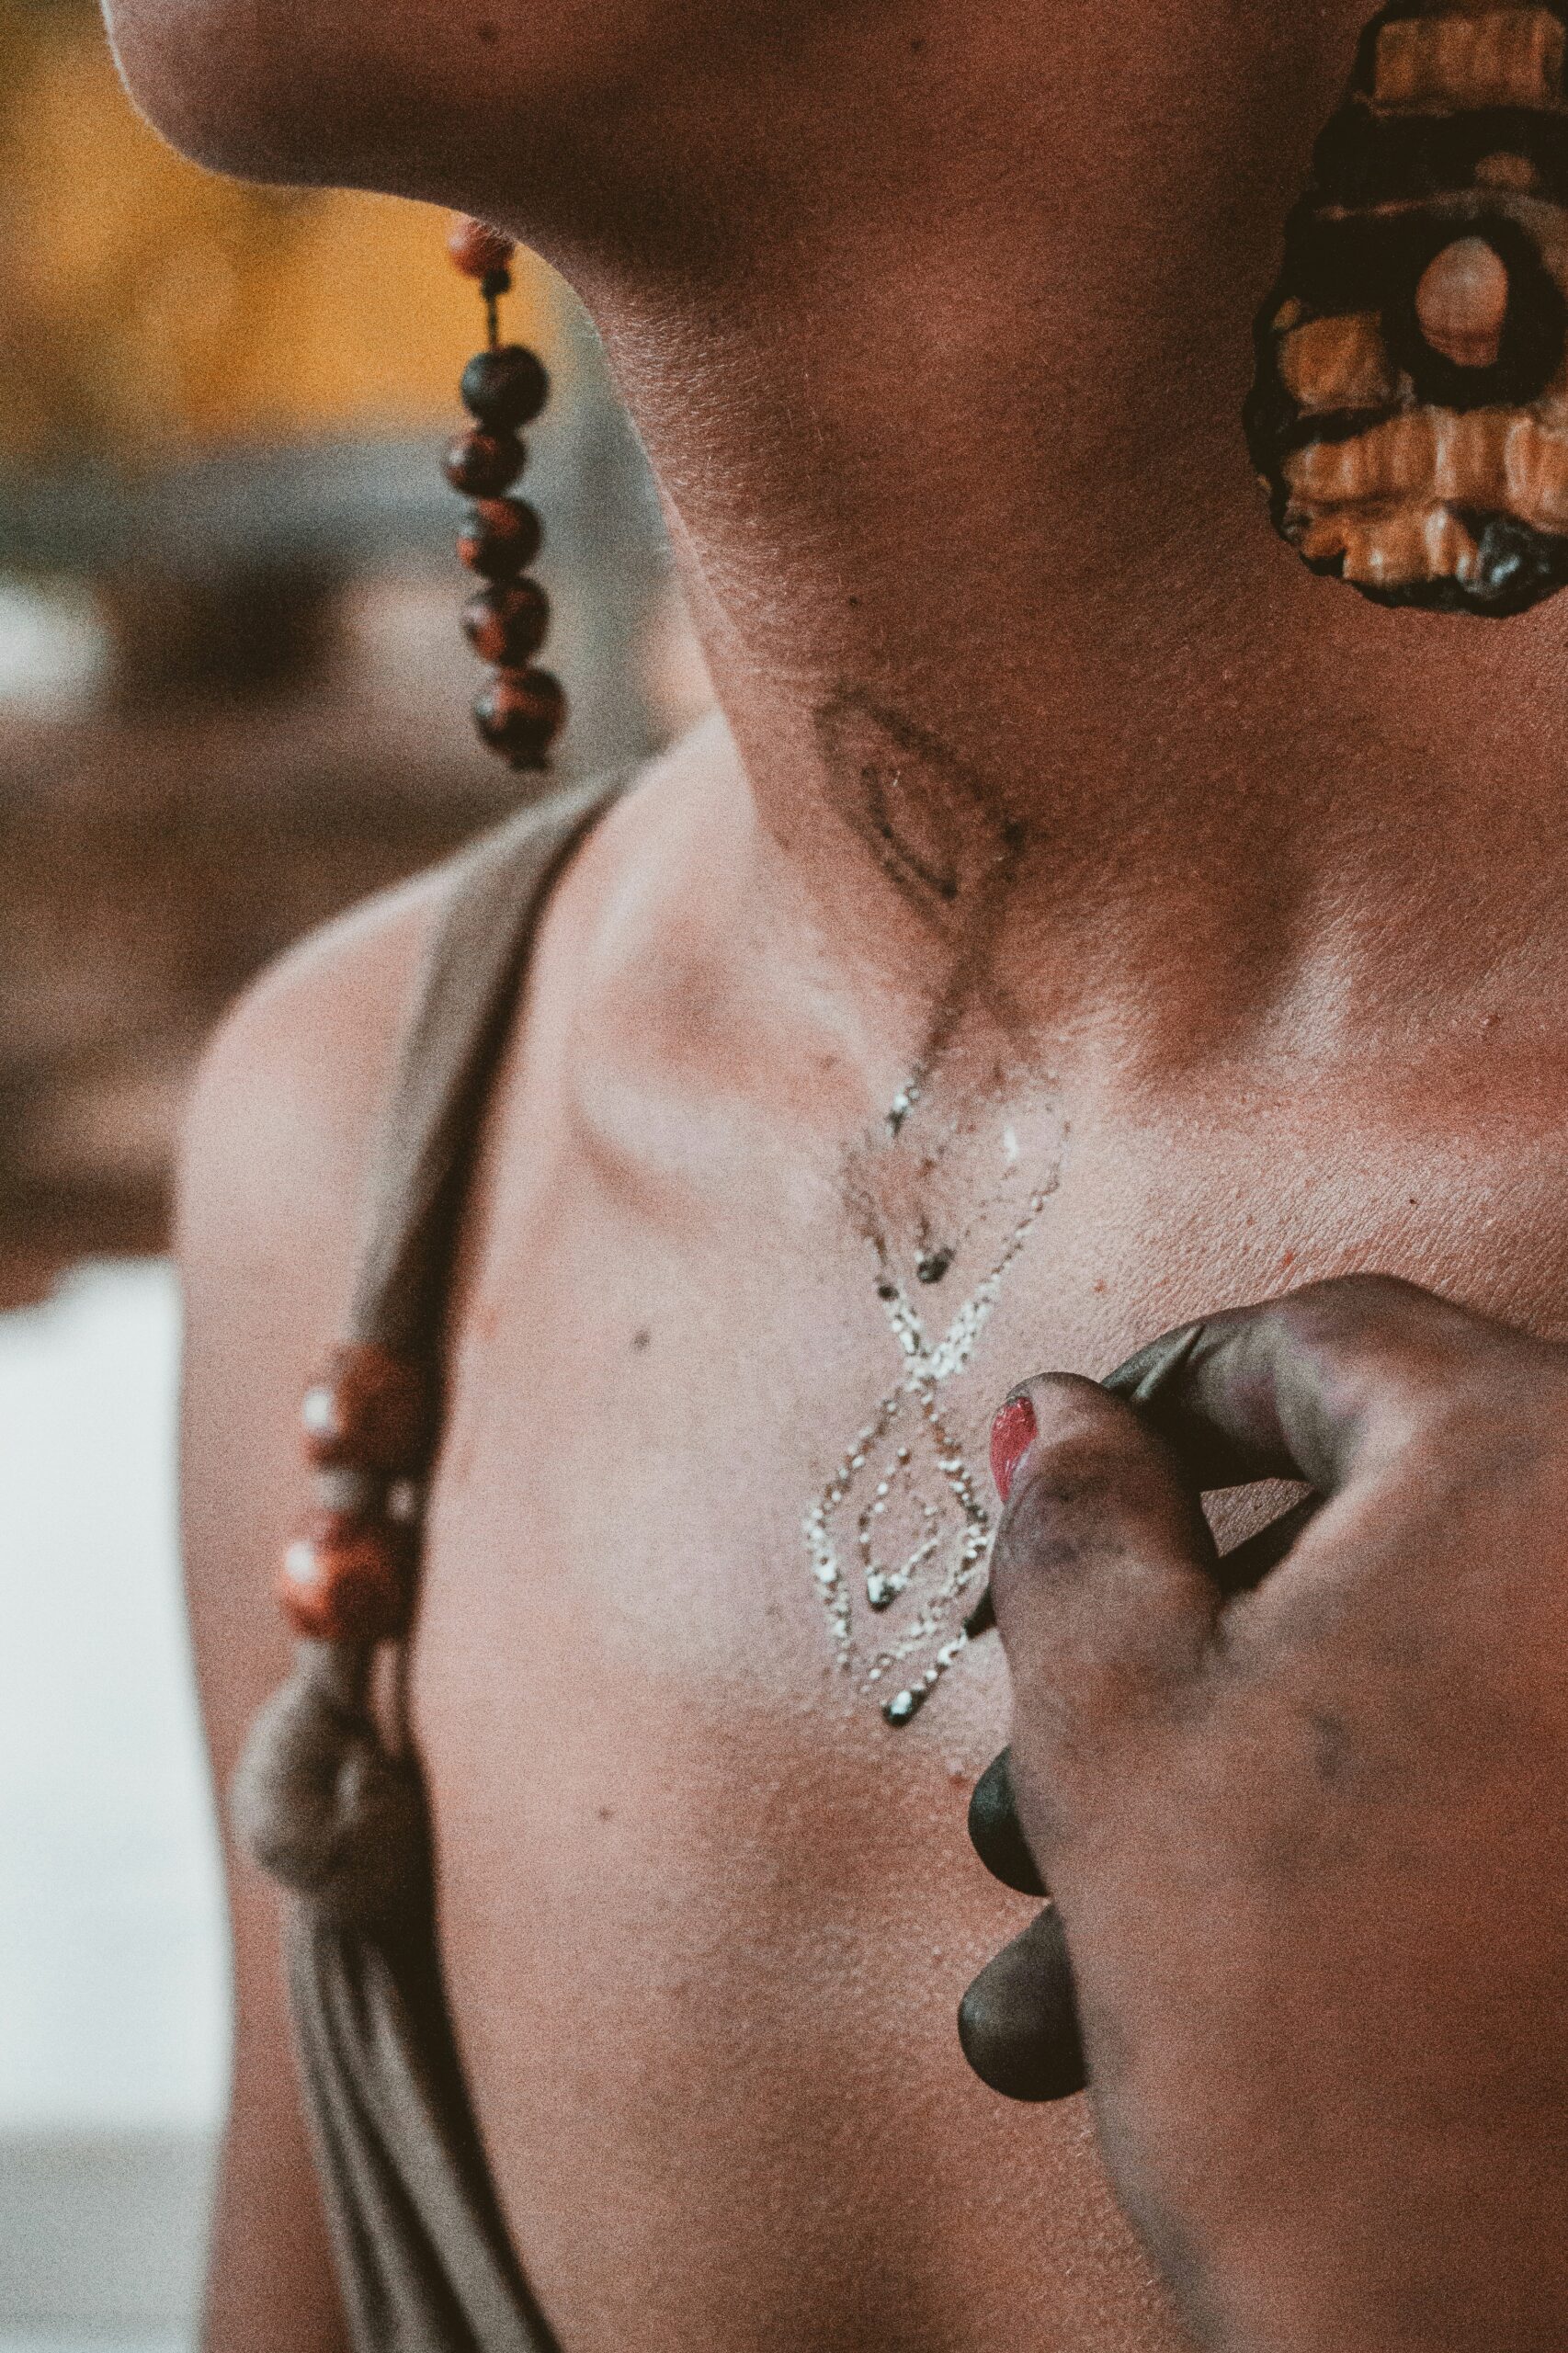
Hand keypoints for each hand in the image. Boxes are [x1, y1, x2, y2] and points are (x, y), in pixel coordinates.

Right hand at [960, 1275, 1567, 2352]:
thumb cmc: (1315, 2030)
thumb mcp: (1122, 1726)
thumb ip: (1077, 1524)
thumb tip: (1064, 1413)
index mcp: (1535, 1468)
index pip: (1319, 1347)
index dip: (1156, 1403)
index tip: (1053, 1475)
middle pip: (1359, 1544)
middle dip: (1162, 1656)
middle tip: (1030, 1760)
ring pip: (1408, 1698)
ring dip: (1225, 1788)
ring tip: (1054, 1948)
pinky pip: (1490, 1794)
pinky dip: (1353, 1852)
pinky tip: (1192, 1986)